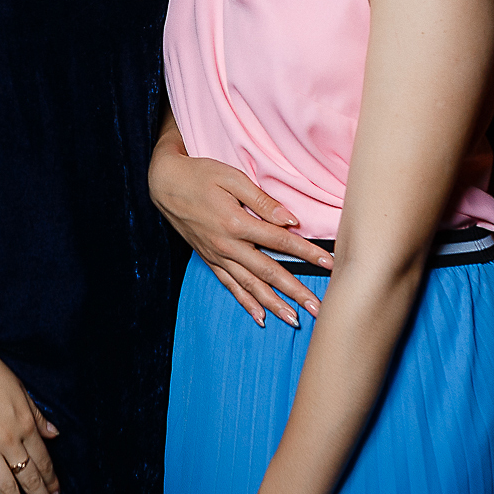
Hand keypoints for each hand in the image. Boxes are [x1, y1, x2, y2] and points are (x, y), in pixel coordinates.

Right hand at [148, 132, 328, 325]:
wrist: (164, 184)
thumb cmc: (200, 174)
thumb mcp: (231, 178)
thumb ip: (261, 200)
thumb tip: (289, 220)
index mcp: (236, 223)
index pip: (280, 241)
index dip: (307, 253)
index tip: (330, 264)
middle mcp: (227, 245)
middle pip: (269, 272)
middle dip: (295, 291)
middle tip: (318, 308)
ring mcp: (217, 255)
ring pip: (250, 285)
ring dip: (274, 304)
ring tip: (295, 319)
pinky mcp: (209, 259)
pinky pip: (230, 286)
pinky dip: (246, 302)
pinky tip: (260, 317)